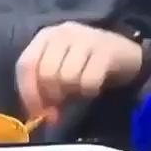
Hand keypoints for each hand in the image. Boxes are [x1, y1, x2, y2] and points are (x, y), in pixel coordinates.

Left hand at [16, 22, 142, 122]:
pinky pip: (88, 81)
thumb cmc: (85, 66)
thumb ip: (45, 91)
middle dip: (53, 96)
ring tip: (79, 91)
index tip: (38, 114)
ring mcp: (85, 38)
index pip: (26, 65)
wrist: (124, 55)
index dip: (29, 93)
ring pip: (67, 77)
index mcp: (46, 37)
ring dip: (73, 93)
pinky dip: (89, 91)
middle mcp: (63, 33)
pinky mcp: (105, 50)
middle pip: (46, 73)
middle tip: (63, 103)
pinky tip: (93, 89)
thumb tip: (38, 117)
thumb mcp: (60, 73)